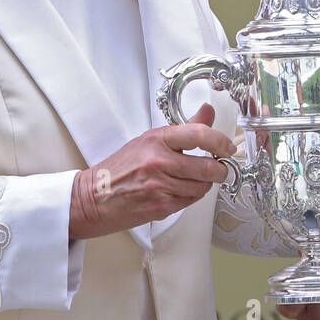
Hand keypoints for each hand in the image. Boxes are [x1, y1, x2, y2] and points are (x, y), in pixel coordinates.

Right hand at [69, 103, 234, 239]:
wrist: (92, 198)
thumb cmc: (119, 169)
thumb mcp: (149, 140)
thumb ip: (184, 128)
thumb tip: (207, 112)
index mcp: (156, 139)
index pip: (198, 134)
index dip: (220, 140)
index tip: (227, 146)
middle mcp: (159, 161)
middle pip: (207, 166)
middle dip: (220, 169)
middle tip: (220, 167)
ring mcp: (161, 185)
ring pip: (202, 186)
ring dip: (205, 184)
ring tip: (195, 179)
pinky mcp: (162, 206)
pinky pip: (191, 200)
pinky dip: (193, 195)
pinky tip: (183, 189)